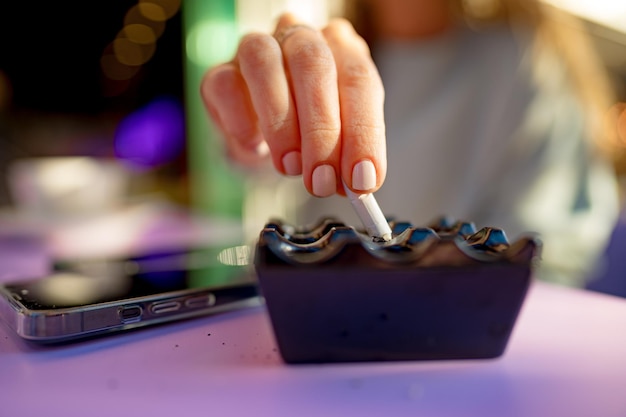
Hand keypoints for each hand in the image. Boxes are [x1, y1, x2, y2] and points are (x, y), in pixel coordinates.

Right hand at [200, 13, 386, 196]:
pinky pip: (225, 84)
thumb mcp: (338, 144)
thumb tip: (361, 181)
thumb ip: (349, 157)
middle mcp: (300, 38)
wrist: (262, 141)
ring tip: (290, 167)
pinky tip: (255, 148)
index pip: (359, 79)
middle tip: (322, 181)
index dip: (363, 132)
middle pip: (314, 64)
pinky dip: (241, 121)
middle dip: (322, 131)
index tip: (362, 179)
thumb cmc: (308, 135)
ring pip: (264, 62)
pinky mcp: (219, 72)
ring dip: (280, 122)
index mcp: (341, 48)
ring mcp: (256, 49)